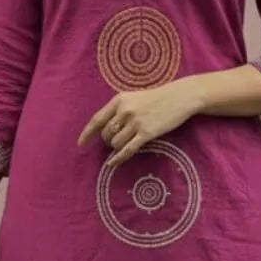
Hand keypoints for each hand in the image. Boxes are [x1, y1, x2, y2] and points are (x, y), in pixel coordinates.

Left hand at [76, 80, 200, 169]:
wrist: (180, 97)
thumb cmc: (157, 98)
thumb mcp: (134, 98)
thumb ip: (119, 110)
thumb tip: (105, 129)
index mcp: (119, 100)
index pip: (97, 119)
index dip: (87, 133)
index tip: (80, 144)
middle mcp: (125, 111)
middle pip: (106, 134)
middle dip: (108, 141)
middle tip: (116, 141)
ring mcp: (135, 122)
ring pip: (115, 143)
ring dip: (116, 148)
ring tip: (124, 144)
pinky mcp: (146, 133)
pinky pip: (127, 150)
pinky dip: (118, 158)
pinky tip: (112, 164)